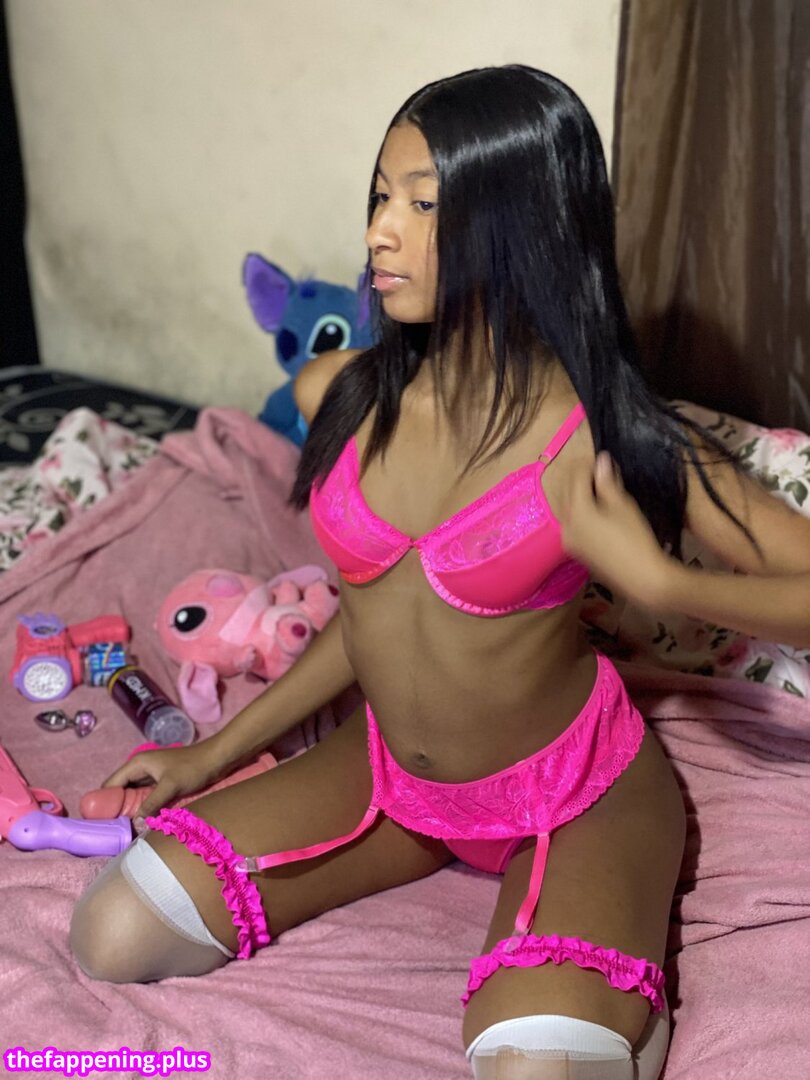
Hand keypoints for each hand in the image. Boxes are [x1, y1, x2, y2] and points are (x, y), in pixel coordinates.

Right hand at [101, 741, 223, 820]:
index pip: (110, 785)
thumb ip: (152, 804)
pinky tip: (141, 823)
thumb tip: (135, 825)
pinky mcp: (160, 784)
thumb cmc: (193, 767)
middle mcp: (140, 769)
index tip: (98, 824)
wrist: (217, 758)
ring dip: (128, 811)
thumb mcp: (170, 786)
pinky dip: (141, 809)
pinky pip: (144, 798)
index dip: (101, 803)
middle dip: (114, 810)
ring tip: (124, 831)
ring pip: (132, 796)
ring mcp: (150, 776)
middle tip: (112, 832)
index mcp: (136, 764)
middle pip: (119, 792)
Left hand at [559, 451, 673, 608]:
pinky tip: (596, 508)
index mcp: (576, 511)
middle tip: (598, 468)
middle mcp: (566, 525)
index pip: (576, 477)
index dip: (587, 463)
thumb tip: (601, 460)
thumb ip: (607, 483)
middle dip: (579, 477)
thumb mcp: (622, 506)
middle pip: (567, 492)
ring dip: (578, 493)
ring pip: (568, 507)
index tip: (601, 457)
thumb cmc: (636, 539)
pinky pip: (573, 522)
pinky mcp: (576, 550)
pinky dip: (580, 510)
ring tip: (599, 485)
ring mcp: (569, 539)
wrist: (641, 579)